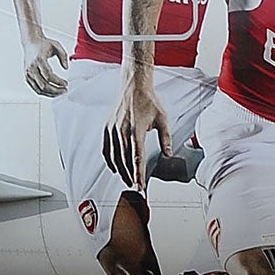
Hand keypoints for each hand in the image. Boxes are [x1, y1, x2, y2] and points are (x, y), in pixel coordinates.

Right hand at [23, 37, 69, 96]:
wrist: (30, 42)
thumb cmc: (43, 44)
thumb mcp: (56, 45)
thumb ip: (63, 55)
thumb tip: (66, 67)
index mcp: (38, 59)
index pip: (48, 75)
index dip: (58, 82)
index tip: (66, 83)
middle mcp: (31, 67)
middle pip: (43, 85)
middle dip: (55, 90)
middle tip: (65, 90)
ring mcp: (28, 73)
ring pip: (39, 89)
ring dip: (50, 93)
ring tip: (60, 92)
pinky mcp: (27, 76)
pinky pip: (35, 88)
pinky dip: (44, 93)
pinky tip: (52, 92)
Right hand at [102, 74, 169, 188]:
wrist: (133, 87)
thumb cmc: (149, 102)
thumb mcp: (163, 118)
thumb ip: (166, 138)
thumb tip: (168, 154)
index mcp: (136, 129)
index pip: (137, 156)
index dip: (138, 172)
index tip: (140, 184)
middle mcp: (121, 130)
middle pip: (124, 159)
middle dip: (129, 175)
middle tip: (135, 187)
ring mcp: (112, 129)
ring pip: (113, 155)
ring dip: (119, 170)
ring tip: (127, 180)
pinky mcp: (107, 127)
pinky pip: (106, 148)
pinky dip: (109, 160)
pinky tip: (114, 168)